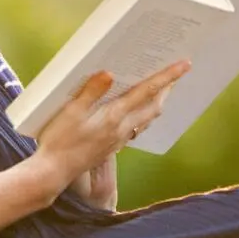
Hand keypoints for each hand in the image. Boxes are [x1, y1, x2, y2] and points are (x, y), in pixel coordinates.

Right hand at [31, 59, 191, 202]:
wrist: (54, 172)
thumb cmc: (60, 140)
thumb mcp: (71, 112)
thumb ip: (91, 91)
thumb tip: (110, 73)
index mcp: (114, 117)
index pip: (147, 92)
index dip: (167, 77)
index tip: (184, 65)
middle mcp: (122, 129)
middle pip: (154, 107)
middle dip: (167, 89)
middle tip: (174, 73)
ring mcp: (118, 140)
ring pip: (147, 119)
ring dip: (157, 103)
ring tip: (159, 90)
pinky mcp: (112, 147)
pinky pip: (136, 128)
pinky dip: (143, 115)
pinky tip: (135, 112)